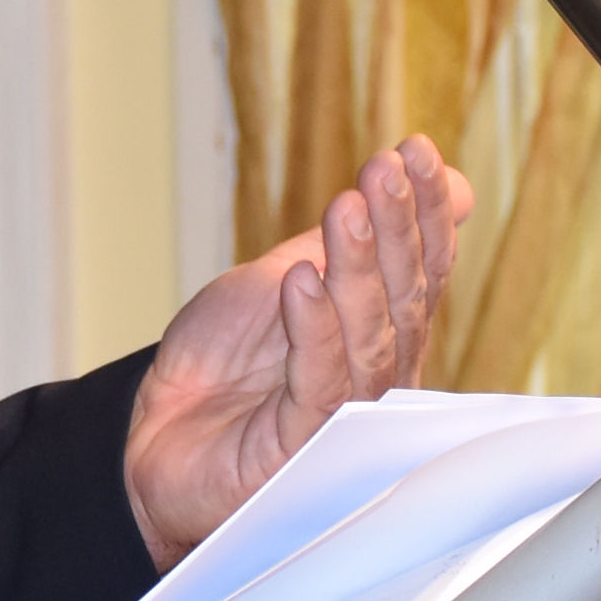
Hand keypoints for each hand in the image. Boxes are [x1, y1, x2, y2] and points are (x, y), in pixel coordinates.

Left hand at [122, 134, 466, 568]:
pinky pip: (315, 383)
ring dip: (357, 267)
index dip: (425, 213)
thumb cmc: (224, 364)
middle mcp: (377, 378)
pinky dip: (311, 329)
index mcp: (383, 337)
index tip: (416, 152)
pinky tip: (301, 280)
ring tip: (347, 206)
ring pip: (368, 336)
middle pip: (403, 299)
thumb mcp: (288, 275)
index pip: (421, 271)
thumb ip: (358, 234)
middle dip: (399, 229)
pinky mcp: (300, 448)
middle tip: (387, 168)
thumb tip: (447, 177)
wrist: (153, 440)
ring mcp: (343, 418)